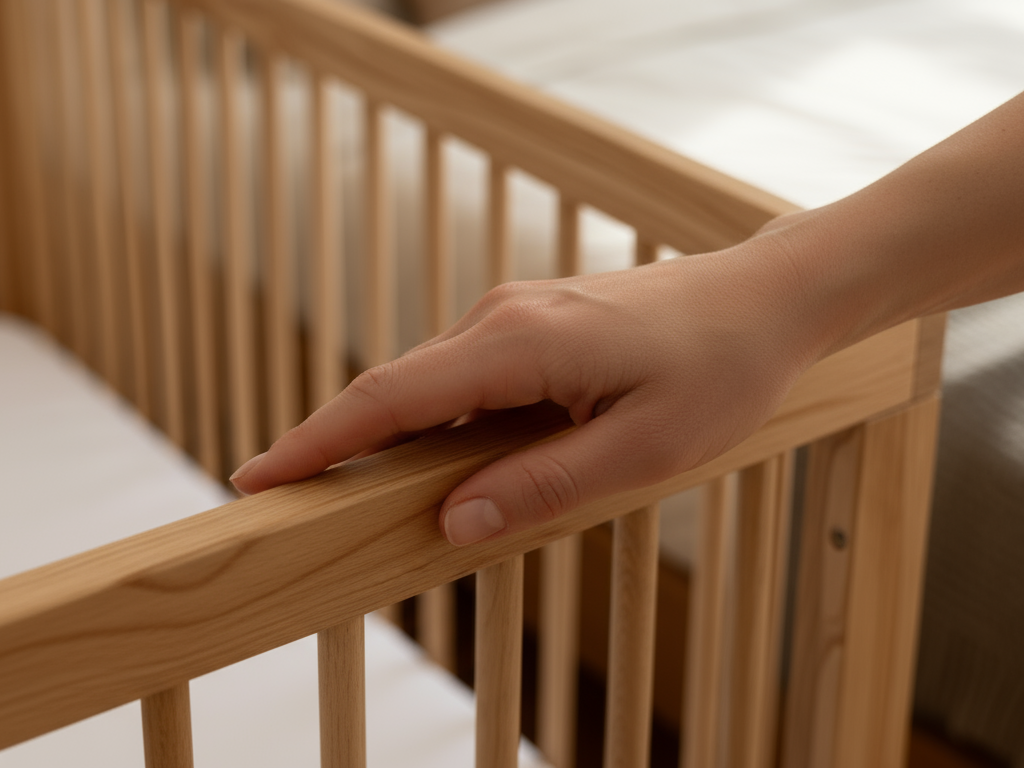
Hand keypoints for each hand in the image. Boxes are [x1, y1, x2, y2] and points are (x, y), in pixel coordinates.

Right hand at [230, 245, 820, 545]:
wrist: (765, 299)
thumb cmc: (719, 369)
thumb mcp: (644, 447)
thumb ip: (545, 485)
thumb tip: (453, 522)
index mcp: (520, 343)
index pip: (392, 398)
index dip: (319, 440)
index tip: (258, 475)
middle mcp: (500, 317)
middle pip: (391, 388)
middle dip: (329, 443)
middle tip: (278, 498)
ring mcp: (511, 315)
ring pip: (422, 383)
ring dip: (377, 435)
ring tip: (340, 492)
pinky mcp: (527, 325)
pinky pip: (455, 377)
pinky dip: (423, 420)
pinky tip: (424, 461)